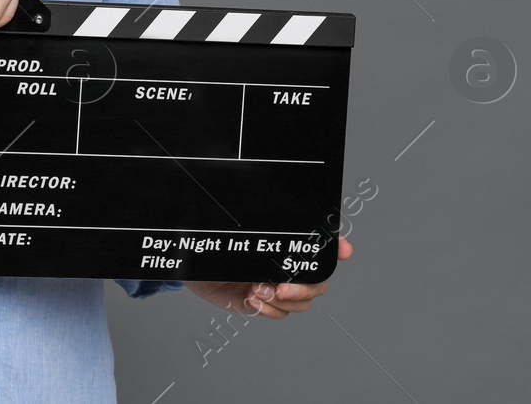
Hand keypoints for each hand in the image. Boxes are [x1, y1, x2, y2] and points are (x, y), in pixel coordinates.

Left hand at [184, 237, 351, 318]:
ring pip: (300, 303)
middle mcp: (285, 267)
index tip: (343, 251)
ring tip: (257, 290)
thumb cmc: (217, 238)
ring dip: (282, 300)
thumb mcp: (243, 225)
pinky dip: (267, 309)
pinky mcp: (257, 302)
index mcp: (285, 247)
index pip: (321, 250)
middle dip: (304, 288)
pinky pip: (276, 313)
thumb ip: (271, 221)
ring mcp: (273, 286)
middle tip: (281, 286)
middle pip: (318, 284)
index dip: (337, 248)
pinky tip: (251, 298)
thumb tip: (296, 217)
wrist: (187, 256)